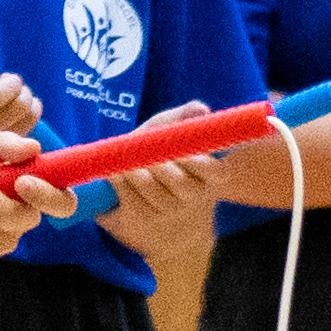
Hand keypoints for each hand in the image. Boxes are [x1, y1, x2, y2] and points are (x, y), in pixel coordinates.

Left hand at [95, 99, 241, 263]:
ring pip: (151, 190)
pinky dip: (120, 183)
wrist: (158, 221)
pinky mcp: (143, 223)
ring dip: (134, 172)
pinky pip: (131, 201)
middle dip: (160, 166)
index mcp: (209, 178)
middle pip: (179, 181)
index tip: (183, 154)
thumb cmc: (166, 166)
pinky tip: (115, 174)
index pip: (215, 171)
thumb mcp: (174, 141)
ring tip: (126, 161)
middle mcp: (195, 198)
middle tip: (148, 156)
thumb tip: (200, 108)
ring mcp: (170, 214)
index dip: (199, 163)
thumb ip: (184, 121)